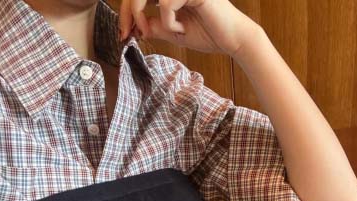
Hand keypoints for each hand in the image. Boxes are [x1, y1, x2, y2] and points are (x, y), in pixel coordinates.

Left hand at [118, 0, 257, 57]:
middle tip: (125, 34)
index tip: (124, 34)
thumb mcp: (173, 32)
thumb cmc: (209, 34)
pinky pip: (165, 5)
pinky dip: (170, 23)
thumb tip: (134, 27)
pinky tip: (183, 29)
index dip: (125, 12)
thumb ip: (155, 26)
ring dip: (144, 17)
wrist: (232, 40)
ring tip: (160, 33)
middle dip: (127, 13)